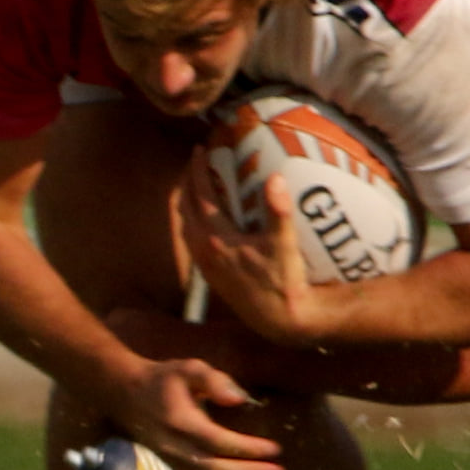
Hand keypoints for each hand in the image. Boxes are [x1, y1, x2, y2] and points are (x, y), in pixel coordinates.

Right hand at [103, 353, 286, 469]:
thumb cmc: (164, 379)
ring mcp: (171, 461)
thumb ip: (214, 380)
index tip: (275, 449)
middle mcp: (175, 447)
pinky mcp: (172, 468)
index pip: (218, 441)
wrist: (127, 395)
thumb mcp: (188, 369)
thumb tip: (239, 399)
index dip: (247, 448)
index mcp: (181, 422)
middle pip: (216, 467)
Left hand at [179, 152, 330, 345]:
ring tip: (197, 186)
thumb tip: (274, 178)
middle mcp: (204, 251)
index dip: (198, 170)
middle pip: (185, 208)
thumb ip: (278, 211)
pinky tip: (206, 219)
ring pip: (185, 225)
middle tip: (196, 162)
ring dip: (187, 202)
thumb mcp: (284, 245)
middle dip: (187, 182)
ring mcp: (204, 264)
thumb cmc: (284, 282)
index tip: (199, 149)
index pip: (200, 196)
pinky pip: (191, 239)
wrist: (278, 320)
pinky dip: (193, 221)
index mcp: (217, 239)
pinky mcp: (209, 275)